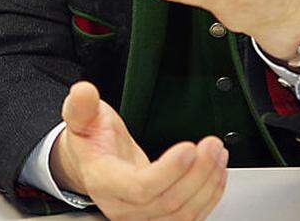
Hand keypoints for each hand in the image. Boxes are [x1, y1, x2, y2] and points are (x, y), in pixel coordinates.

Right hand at [51, 82, 227, 219]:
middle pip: (168, 202)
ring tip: (218, 154)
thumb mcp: (82, 117)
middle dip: (197, 173)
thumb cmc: (91, 140)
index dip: (168, 172)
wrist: (92, 163)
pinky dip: (209, 196)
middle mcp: (121, 207)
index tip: (188, 148)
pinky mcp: (160, 219)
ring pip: (183, 214)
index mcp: (103, 181)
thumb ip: (82, 105)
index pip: (139, 188)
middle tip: (211, 145)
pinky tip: (216, 172)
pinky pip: (190, 217)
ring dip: (208, 184)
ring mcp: (141, 218)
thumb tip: (83, 91)